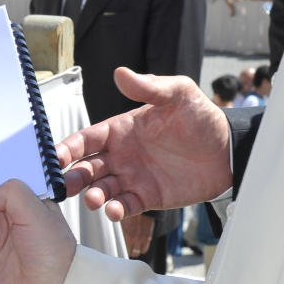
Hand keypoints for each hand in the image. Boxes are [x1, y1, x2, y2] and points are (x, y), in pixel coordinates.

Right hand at [60, 68, 233, 220]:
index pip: (87, 138)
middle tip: (64, 184)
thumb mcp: (178, 94)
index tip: (56, 156)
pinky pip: (125, 206)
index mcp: (122, 129)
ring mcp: (133, 177)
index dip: (69, 147)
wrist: (228, 151)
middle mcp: (122, 154)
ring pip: (102, 189)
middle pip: (87, 167)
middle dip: (72, 176)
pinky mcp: (148, 197)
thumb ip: (149, 86)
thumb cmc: (202, 118)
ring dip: (92, 195)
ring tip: (93, 199)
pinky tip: (113, 211)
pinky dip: (115, 210)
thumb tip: (120, 73)